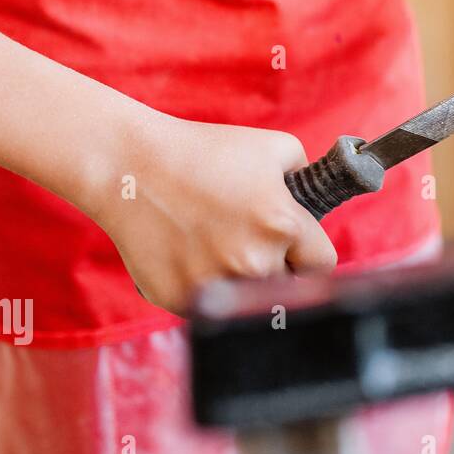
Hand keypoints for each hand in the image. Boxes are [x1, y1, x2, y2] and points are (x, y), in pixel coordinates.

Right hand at [91, 116, 337, 314]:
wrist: (130, 167)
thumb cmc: (204, 151)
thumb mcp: (275, 148)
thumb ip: (308, 177)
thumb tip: (318, 201)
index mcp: (282, 226)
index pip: (323, 265)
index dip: (310, 254)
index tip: (297, 247)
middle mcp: (253, 263)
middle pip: (286, 285)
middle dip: (276, 266)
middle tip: (247, 238)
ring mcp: (215, 287)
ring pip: (248, 300)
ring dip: (241, 280)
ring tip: (216, 243)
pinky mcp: (180, 301)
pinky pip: (209, 306)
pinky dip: (204, 287)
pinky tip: (187, 254)